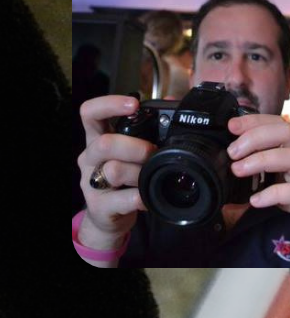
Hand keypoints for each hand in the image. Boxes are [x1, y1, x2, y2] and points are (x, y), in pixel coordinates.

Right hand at [75, 94, 152, 261]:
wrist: (110, 217)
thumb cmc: (125, 178)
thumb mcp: (133, 150)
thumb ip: (148, 127)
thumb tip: (172, 100)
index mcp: (97, 139)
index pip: (89, 114)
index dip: (108, 104)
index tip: (134, 104)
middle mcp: (89, 159)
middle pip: (103, 144)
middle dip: (135, 146)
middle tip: (153, 152)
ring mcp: (91, 184)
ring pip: (113, 170)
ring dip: (139, 173)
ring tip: (150, 177)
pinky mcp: (99, 206)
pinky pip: (123, 199)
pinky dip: (141, 197)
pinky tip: (149, 197)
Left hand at [227, 114, 289, 261]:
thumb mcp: (285, 181)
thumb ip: (261, 177)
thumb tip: (223, 186)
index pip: (278, 124)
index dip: (255, 121)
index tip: (231, 126)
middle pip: (286, 132)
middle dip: (255, 136)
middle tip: (232, 152)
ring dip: (262, 159)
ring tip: (238, 170)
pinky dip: (274, 194)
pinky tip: (256, 200)